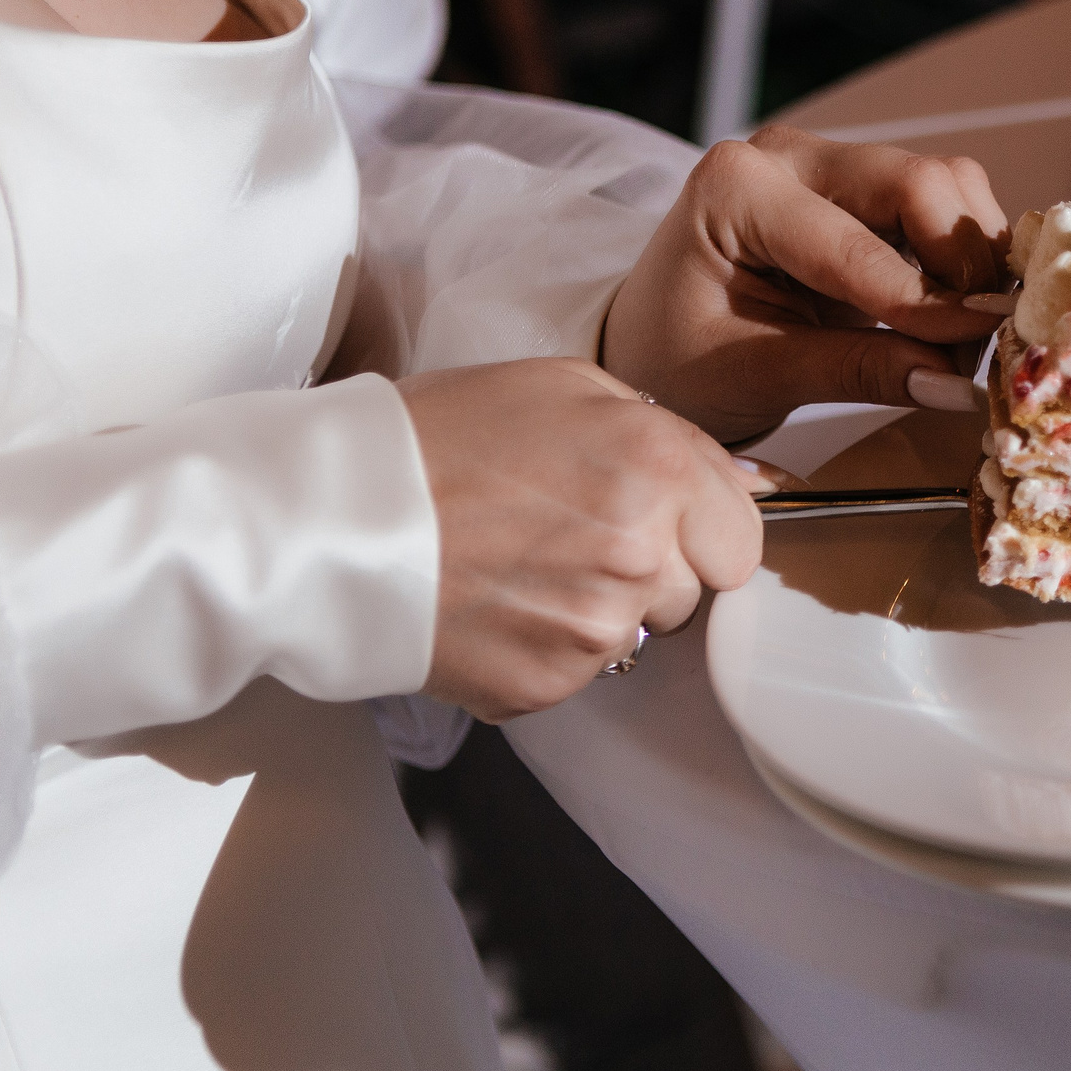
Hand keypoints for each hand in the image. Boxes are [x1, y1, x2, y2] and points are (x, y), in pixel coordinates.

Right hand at [403, 358, 765, 721]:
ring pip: (634, 633)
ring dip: (595, 608)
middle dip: (648, 569)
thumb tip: (739, 482)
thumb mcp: (565, 387)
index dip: (703, 531)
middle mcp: (641, 554)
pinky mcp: (544, 683)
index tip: (663, 522)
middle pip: (691, 592)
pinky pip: (575, 671)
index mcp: (657, 471)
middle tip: (567, 535)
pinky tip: (493, 602)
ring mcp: (594, 627)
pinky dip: (542, 645)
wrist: (328, 514)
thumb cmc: (439, 437)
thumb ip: (666, 435)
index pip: (742, 540)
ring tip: (520, 565)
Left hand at [601, 125, 1010, 441]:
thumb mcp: (756, 375)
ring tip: (959, 337)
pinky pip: (942, 204)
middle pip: (920, 182)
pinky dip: (962, 258)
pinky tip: (952, 313)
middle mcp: (789, 156)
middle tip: (975, 346)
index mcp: (736, 188)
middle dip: (962, 267)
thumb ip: (856, 372)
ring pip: (946, 185)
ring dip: (971, 260)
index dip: (927, 303)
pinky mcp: (864, 187)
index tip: (973, 355)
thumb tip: (953, 385)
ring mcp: (831, 163)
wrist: (652, 344)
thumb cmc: (679, 360)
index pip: (858, 243)